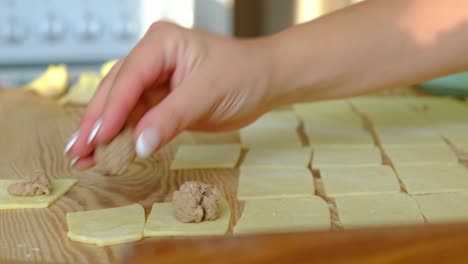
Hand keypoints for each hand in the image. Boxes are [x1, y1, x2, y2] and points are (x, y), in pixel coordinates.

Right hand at [64, 21, 278, 168]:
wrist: (267, 82)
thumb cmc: (245, 74)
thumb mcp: (208, 93)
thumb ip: (171, 118)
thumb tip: (138, 146)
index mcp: (161, 43)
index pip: (129, 77)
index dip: (111, 109)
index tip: (97, 137)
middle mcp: (152, 59)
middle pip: (116, 92)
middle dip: (97, 123)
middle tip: (77, 151)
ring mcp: (155, 81)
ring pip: (122, 109)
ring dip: (104, 134)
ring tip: (84, 158)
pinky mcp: (161, 101)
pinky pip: (137, 120)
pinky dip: (124, 138)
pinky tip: (108, 153)